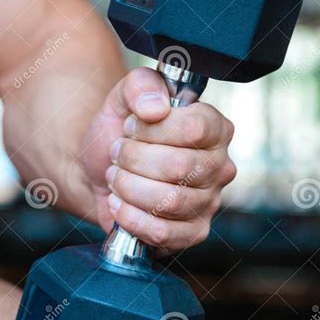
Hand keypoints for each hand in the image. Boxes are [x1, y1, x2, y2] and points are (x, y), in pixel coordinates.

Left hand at [81, 67, 236, 251]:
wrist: (98, 171)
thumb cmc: (121, 133)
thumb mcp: (124, 97)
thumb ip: (141, 85)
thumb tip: (156, 108)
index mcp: (215, 128)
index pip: (194, 128)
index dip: (152, 128)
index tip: (131, 126)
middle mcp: (220, 166)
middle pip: (178, 166)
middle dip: (133, 159)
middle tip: (117, 153)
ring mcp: (210, 202)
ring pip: (170, 201)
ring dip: (128, 187)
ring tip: (116, 176)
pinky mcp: (193, 233)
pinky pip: (163, 233)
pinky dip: (131, 218)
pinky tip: (118, 203)